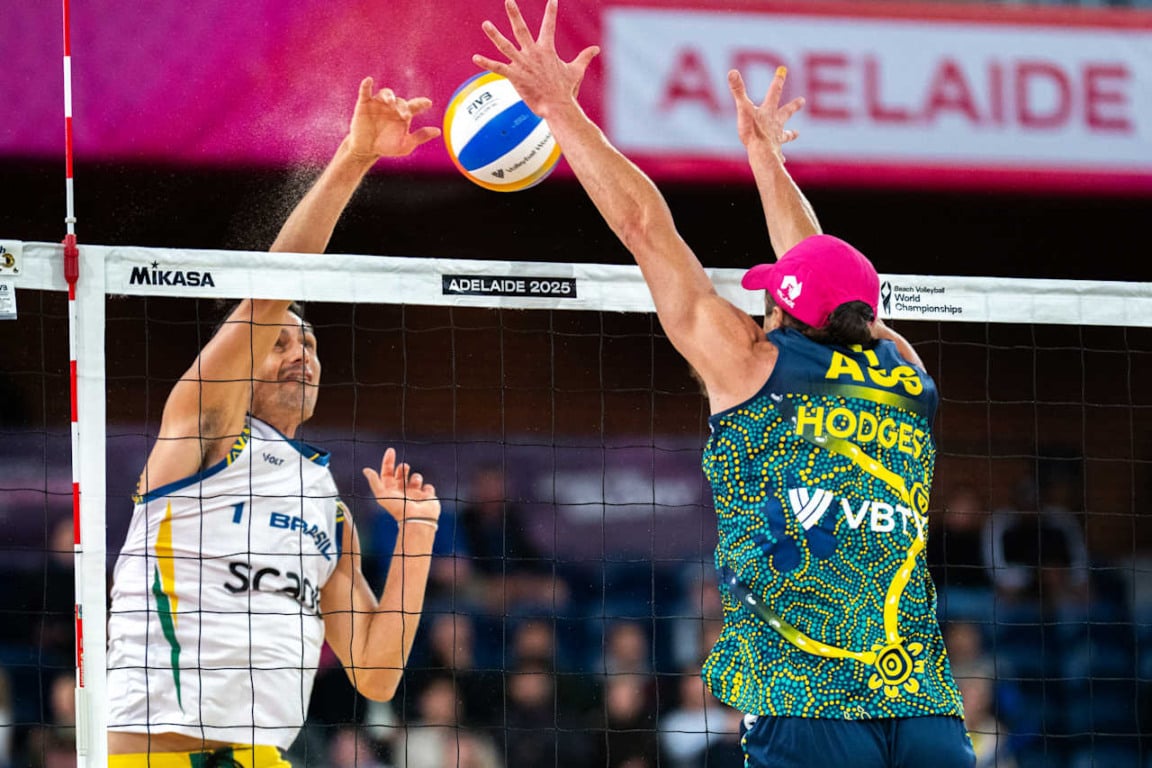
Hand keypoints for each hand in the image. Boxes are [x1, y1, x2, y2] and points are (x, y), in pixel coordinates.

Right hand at [346, 78, 440, 160]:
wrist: (366, 149)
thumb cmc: (387, 147)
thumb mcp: (405, 145)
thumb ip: (420, 137)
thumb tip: (438, 131)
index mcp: (404, 114)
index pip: (415, 106)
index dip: (421, 104)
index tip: (428, 103)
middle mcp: (392, 106)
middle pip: (400, 101)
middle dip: (402, 107)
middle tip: (404, 116)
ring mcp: (379, 104)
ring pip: (386, 93)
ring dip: (388, 96)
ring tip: (389, 103)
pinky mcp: (364, 103)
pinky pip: (365, 91)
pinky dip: (366, 85)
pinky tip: (369, 80)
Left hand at [362, 447, 440, 524]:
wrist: (416, 518)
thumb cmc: (398, 508)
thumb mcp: (382, 494)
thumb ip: (374, 481)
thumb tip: (366, 470)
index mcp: (390, 491)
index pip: (387, 473)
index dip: (388, 461)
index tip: (391, 450)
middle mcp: (402, 492)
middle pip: (401, 474)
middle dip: (403, 468)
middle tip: (404, 467)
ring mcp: (415, 494)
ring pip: (416, 478)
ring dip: (415, 478)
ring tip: (415, 483)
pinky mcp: (427, 496)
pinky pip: (428, 487)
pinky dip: (427, 488)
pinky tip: (424, 494)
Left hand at [472, 0, 598, 119]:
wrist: (558, 106)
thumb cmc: (566, 90)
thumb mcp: (576, 71)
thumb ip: (584, 57)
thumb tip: (596, 49)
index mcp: (547, 50)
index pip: (549, 25)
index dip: (551, 11)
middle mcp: (533, 53)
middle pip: (521, 29)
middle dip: (514, 14)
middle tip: (509, 0)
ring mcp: (522, 64)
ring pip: (505, 45)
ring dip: (494, 35)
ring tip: (485, 24)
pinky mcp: (515, 76)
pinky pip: (498, 68)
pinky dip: (486, 63)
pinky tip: (475, 57)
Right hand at [728, 66, 804, 161]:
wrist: (761, 153)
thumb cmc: (752, 131)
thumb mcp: (743, 108)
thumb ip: (738, 90)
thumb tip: (732, 71)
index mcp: (768, 112)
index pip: (774, 92)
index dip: (778, 80)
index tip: (783, 69)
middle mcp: (775, 124)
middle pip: (786, 112)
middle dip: (794, 105)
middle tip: (803, 100)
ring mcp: (776, 138)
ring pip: (785, 134)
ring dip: (790, 133)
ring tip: (796, 133)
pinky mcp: (775, 152)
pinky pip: (778, 155)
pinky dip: (780, 157)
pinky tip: (783, 161)